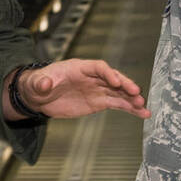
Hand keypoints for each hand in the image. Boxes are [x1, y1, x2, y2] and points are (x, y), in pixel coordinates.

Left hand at [16, 59, 150, 119]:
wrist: (39, 97)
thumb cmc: (38, 84)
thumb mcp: (37, 83)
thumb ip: (42, 83)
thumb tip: (45, 83)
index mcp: (79, 68)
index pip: (98, 67)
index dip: (108, 73)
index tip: (115, 82)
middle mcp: (92, 77)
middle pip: (113, 78)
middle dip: (125, 85)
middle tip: (136, 93)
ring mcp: (97, 89)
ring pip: (119, 93)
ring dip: (131, 99)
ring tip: (144, 107)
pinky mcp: (99, 102)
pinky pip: (117, 104)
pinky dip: (129, 108)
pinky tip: (142, 113)